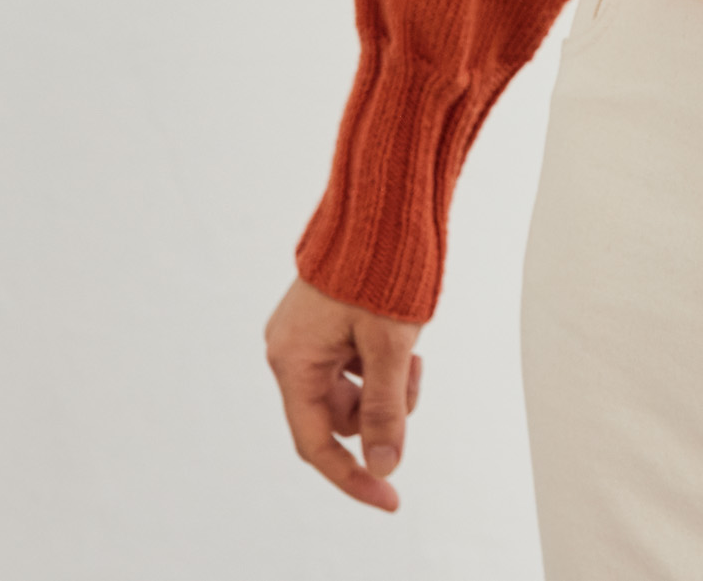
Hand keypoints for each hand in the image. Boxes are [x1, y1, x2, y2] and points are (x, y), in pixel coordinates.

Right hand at [264, 276, 423, 510]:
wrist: (382, 203)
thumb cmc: (382, 271)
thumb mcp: (390, 347)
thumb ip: (385, 409)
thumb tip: (385, 465)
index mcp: (293, 362)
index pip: (317, 444)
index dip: (353, 476)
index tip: (391, 499)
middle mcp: (290, 351)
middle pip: (338, 416)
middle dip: (380, 408)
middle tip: (412, 371)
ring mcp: (306, 334)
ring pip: (352, 388)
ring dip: (385, 382)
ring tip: (409, 344)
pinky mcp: (325, 320)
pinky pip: (354, 361)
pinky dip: (381, 358)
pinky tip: (401, 330)